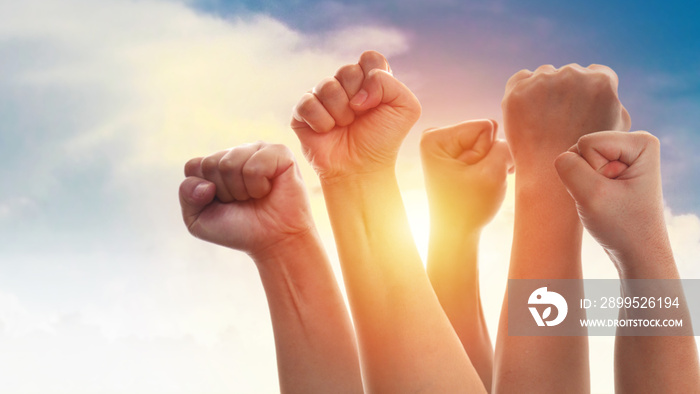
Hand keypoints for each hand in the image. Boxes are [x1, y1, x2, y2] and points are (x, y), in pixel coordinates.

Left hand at [178, 142, 312, 257]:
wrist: (273, 242)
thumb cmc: (239, 229)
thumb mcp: (198, 219)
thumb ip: (187, 195)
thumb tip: (205, 183)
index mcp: (216, 164)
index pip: (194, 166)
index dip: (203, 192)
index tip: (222, 204)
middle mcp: (237, 153)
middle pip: (211, 164)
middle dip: (224, 192)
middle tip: (243, 201)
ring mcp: (258, 149)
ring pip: (230, 163)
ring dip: (242, 190)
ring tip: (256, 197)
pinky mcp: (280, 152)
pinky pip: (255, 165)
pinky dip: (259, 186)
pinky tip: (269, 190)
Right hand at [291, 50, 420, 180]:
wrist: (360, 168)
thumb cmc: (383, 140)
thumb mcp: (405, 109)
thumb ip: (390, 84)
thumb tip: (357, 92)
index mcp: (369, 79)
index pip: (370, 58)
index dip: (374, 79)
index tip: (377, 102)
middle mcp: (345, 84)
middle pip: (347, 71)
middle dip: (357, 99)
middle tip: (360, 117)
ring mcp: (322, 96)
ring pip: (327, 86)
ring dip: (341, 113)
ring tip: (345, 126)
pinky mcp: (303, 111)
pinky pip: (307, 103)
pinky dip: (322, 122)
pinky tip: (328, 132)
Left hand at [420, 119, 512, 230]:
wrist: (457, 233)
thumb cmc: (470, 207)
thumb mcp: (493, 173)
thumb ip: (505, 145)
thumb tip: (508, 136)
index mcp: (435, 137)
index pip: (484, 127)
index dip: (487, 153)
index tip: (473, 176)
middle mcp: (436, 136)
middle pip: (486, 132)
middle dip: (488, 157)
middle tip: (476, 181)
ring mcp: (446, 146)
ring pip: (489, 143)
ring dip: (490, 164)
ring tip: (477, 184)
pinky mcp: (455, 155)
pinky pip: (484, 151)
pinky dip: (488, 167)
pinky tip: (479, 182)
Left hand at [502, 64, 630, 175]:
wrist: (548, 177)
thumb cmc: (587, 158)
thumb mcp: (615, 130)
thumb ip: (616, 104)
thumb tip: (609, 91)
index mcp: (602, 82)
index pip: (597, 74)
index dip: (590, 92)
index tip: (582, 109)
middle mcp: (573, 75)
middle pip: (570, 73)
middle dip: (567, 91)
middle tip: (560, 118)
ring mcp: (543, 81)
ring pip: (544, 75)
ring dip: (544, 90)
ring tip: (543, 119)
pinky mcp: (517, 90)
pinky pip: (520, 80)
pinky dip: (523, 92)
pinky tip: (528, 113)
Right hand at [554, 131, 664, 267]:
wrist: (636, 253)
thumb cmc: (622, 226)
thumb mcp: (592, 196)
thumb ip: (568, 168)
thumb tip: (560, 157)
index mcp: (641, 141)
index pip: (587, 143)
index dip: (592, 172)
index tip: (614, 193)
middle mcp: (633, 142)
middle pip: (582, 147)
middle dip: (586, 177)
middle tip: (608, 198)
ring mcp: (621, 155)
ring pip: (577, 158)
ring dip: (583, 184)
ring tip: (605, 200)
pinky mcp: (610, 167)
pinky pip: (579, 168)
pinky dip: (583, 187)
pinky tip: (601, 199)